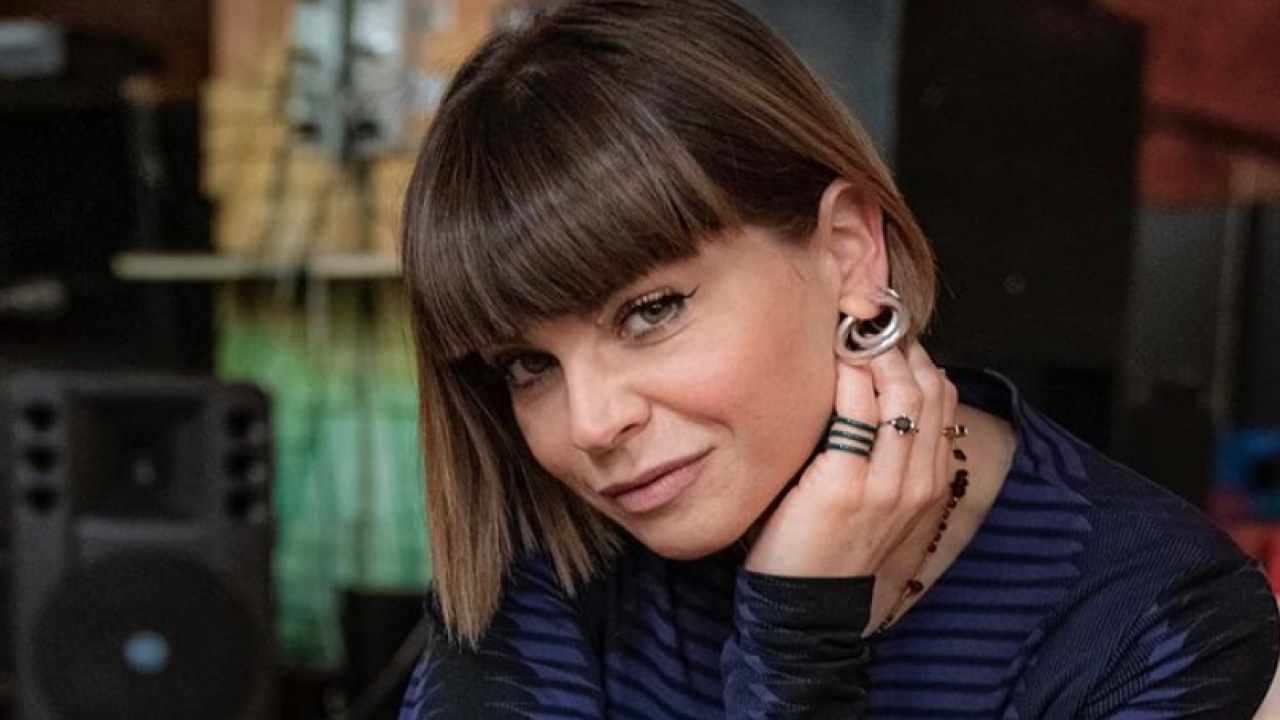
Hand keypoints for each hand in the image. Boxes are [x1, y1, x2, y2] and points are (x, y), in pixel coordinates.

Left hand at [744, 341, 957, 582]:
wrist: (807, 607)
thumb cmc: (831, 544)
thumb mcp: (877, 501)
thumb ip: (886, 454)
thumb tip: (873, 393)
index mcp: (930, 481)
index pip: (943, 397)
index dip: (916, 356)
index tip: (885, 333)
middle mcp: (917, 480)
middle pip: (927, 387)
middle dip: (897, 343)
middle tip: (862, 320)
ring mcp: (885, 483)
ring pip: (900, 392)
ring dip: (873, 352)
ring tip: (844, 333)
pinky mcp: (844, 484)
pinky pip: (854, 410)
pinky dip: (845, 377)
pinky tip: (828, 365)